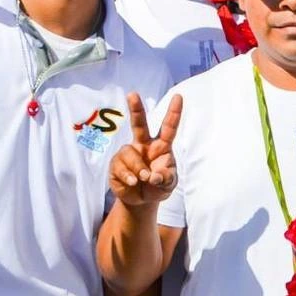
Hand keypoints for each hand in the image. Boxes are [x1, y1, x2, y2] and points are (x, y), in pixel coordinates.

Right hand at [110, 94, 182, 210]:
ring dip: (138, 168)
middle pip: (139, 124)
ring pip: (129, 153)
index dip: (174, 113)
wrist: (141, 201)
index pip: (168, 127)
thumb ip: (166, 179)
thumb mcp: (168, 184)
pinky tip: (132, 183)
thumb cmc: (158, 186)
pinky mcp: (116, 164)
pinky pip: (120, 167)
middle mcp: (144, 145)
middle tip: (132, 94)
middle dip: (136, 109)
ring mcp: (129, 153)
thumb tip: (154, 176)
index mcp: (161, 146)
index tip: (179, 96)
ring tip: (142, 179)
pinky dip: (128, 177)